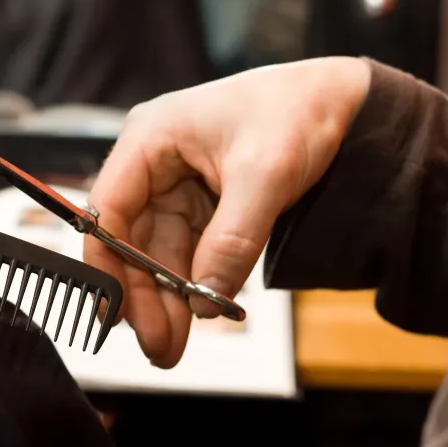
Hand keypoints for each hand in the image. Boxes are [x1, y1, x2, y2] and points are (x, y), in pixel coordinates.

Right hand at [84, 57, 370, 367]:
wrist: (341, 100)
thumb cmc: (296, 111)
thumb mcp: (265, 176)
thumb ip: (232, 240)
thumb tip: (204, 299)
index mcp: (150, 138)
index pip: (107, 207)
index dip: (106, 263)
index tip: (116, 313)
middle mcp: (154, 162)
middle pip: (130, 237)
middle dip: (142, 293)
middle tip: (158, 346)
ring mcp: (177, 184)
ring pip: (157, 251)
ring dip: (165, 297)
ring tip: (172, 346)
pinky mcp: (204, 202)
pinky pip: (188, 249)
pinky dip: (191, 282)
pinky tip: (196, 313)